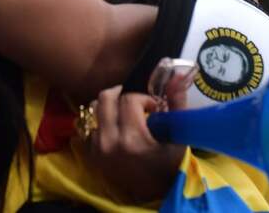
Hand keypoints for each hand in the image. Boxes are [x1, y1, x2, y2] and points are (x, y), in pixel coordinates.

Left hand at [83, 85, 185, 203]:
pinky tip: (116, 128)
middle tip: (136, 102)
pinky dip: (102, 122)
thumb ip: (176, 103)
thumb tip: (177, 75)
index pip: (129, 99)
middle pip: (105, 98)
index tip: (153, 107)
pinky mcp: (92, 155)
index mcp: (131, 138)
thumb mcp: (178, 136)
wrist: (155, 193)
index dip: (143, 98)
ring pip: (95, 110)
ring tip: (125, 114)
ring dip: (110, 107)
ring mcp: (97, 150)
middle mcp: (109, 143)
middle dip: (122, 94)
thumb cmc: (170, 165)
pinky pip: (90, 126)